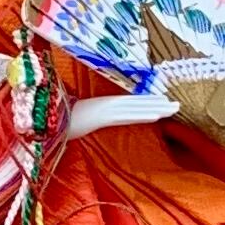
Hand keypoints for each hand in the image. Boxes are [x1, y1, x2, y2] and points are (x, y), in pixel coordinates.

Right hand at [55, 88, 179, 138]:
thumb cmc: (58, 120)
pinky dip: (143, 114)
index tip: (163, 102)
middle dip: (159, 104)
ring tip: (174, 108)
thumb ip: (86, 116)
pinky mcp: (103, 114)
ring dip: (157, 108)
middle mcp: (107, 104)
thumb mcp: (76, 118)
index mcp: (102, 105)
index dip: (148, 102)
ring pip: (137, 108)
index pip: (131, 103)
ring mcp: (106, 108)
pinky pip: (127, 114)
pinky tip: (156, 116)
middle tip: (178, 104)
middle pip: (138, 104)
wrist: (46, 122)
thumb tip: (87, 117)